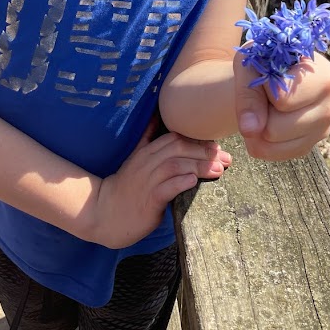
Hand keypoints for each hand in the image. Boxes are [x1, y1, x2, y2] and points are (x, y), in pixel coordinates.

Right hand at [91, 118, 230, 248]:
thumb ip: (147, 139)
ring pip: (175, 166)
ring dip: (199, 166)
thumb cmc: (126, 187)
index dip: (197, 139)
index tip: (217, 144)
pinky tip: (194, 181)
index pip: (174, 138)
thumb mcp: (136, 159)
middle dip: (204, 151)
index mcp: (146, 152)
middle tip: (225, 157)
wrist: (104, 212)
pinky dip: (181, 183)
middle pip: (178, 149)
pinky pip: (166, 188)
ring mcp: (146, 181)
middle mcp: (147, 163)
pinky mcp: (147, 200)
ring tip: (219, 170)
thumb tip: (155, 117)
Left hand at [233, 50, 329, 160]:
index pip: (282, 99)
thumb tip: (250, 130)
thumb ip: (248, 93)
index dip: (264, 88)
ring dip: (257, 127)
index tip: (268, 73)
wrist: (267, 75)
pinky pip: (273, 153)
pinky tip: (265, 120)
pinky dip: (260, 140)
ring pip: (273, 142)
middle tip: (264, 93)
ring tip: (264, 105)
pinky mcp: (309, 146)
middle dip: (259, 112)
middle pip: (276, 128)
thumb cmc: (261, 64)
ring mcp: (322, 130)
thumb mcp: (250, 65)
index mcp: (324, 76)